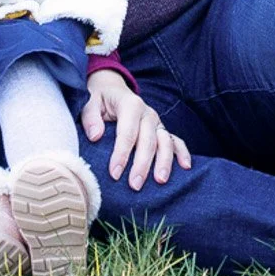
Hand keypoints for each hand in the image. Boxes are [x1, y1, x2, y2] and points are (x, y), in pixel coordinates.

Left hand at [79, 69, 190, 189]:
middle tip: (135, 185)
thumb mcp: (89, 102)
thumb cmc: (100, 100)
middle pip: (148, 140)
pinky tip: (185, 167)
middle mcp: (147, 113)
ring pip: (165, 142)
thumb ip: (91, 117)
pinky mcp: (162, 130)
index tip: (114, 174)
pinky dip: (182, 153)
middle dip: (142, 164)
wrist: (112, 90)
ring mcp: (157, 122)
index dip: (122, 154)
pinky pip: (176, 141)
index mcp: (130, 104)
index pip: (127, 132)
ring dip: (164, 162)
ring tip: (160, 181)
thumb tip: (96, 136)